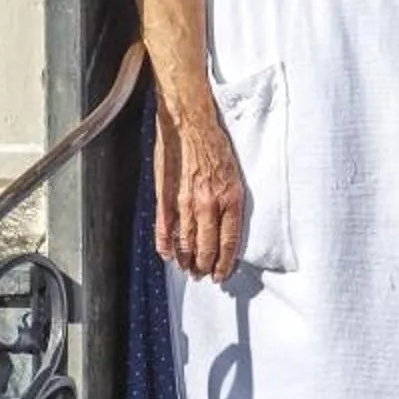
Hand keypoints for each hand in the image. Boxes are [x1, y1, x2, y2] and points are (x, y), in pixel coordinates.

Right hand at [155, 100, 245, 280]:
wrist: (189, 122)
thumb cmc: (213, 143)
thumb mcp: (233, 172)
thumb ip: (229, 199)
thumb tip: (227, 224)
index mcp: (230, 197)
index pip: (230, 241)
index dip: (226, 262)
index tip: (224, 273)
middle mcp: (209, 203)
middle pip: (207, 247)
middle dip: (206, 266)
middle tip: (205, 275)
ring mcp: (185, 202)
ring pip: (187, 242)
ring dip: (188, 260)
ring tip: (189, 270)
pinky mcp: (166, 196)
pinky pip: (165, 228)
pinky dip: (166, 245)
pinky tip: (168, 255)